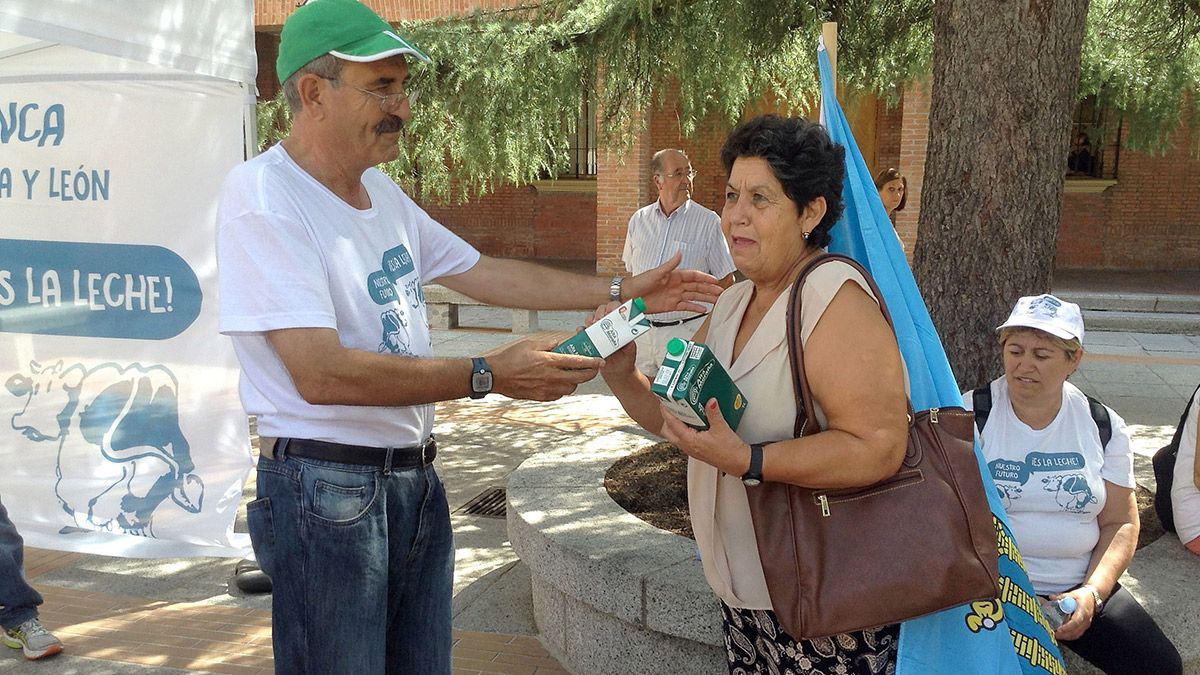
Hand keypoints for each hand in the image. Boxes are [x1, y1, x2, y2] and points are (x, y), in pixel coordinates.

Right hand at [487, 335, 601, 401]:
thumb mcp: (530, 344)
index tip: (600, 361)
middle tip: (592, 369)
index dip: (593, 362)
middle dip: (590, 373)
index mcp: (550, 361)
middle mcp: (551, 377)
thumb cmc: (510, 358)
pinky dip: (562, 388)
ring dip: (575, 381)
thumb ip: (549, 344)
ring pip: (571, 388)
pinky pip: (559, 394)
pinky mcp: (541, 397)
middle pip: (580, 378)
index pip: (578, 362)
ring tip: (572, 374)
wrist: (495, 376)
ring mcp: (546, 389)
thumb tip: (561, 344)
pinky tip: (558, 381)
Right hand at [585, 303, 637, 375]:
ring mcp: (598, 332)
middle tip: (600, 319)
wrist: (617, 372)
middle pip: (602, 310)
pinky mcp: (590, 339)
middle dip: (600, 312)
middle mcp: (609, 326)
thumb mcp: (630, 352)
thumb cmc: (625, 359)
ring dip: (590, 319)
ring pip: (591, 319)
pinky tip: (582, 331)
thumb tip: (629, 340)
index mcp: (621, 326)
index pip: (617, 310)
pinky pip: (583, 332)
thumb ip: (630, 345)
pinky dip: (581, 330)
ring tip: (592, 326)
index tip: (610, 312)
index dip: (613, 307)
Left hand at [626, 251, 724, 313]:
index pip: (694, 275)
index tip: (715, 280)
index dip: (705, 277)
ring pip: (694, 296)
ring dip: (706, 298)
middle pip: (697, 286)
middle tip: (721, 292)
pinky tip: (704, 309)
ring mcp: (675, 295)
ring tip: (717, 300)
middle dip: (709, 289)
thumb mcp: (656, 273)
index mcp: (675, 275)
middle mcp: (677, 285)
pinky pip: (686, 306)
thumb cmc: (640, 282)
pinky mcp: (671, 305)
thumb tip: (680, 252)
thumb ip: (670, 265)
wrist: (630, 297)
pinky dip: (695, 308)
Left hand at [660, 398, 748, 475]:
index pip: (671, 424)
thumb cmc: (729, 452)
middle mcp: (687, 446)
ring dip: (674, 423)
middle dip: (667, 417)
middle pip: (667, 431)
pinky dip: (683, 428)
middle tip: (671, 405)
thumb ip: (713, 413)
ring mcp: (690, 448)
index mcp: (689, 441)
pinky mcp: (696, 449)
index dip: (666, 411)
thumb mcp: (721, 428)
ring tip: (681, 411)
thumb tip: (710, 401)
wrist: (738, 463)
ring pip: (674, 434)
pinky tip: (692, 420)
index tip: (664, 400)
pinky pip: (683, 437)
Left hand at [1051, 588, 1094, 640]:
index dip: (1067, 627)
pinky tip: (1062, 635)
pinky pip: (1078, 634)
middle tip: (1054, 634)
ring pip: (1077, 634)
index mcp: (1083, 611)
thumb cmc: (1083, 596)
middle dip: (1064, 634)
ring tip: (1056, 636)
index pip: (1076, 622)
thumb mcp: (1072, 594)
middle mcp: (1086, 620)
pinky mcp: (1084, 626)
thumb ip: (1061, 596)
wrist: (1093, 597)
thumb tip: (1051, 597)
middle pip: (1076, 631)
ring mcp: (1086, 624)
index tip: (1059, 629)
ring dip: (1066, 637)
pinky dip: (1070, 636)